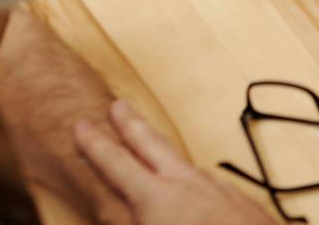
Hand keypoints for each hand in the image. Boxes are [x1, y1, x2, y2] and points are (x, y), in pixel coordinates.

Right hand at [75, 100, 266, 223]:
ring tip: (152, 143)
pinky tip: (194, 185)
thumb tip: (110, 210)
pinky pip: (207, 181)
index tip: (81, 125)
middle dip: (132, 124)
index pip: (117, 164)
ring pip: (182, 161)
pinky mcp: (237, 198)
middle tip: (118, 105)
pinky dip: (192, 178)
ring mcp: (214, 187)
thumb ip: (124, 221)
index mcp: (156, 197)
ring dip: (163, 149)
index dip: (96, 144)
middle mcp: (186, 183)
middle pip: (152, 145)